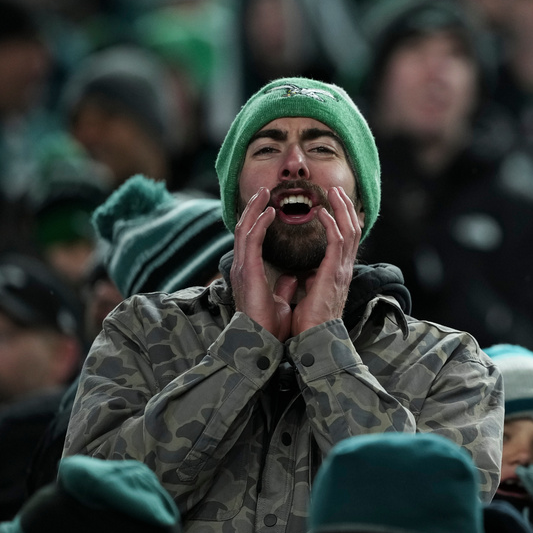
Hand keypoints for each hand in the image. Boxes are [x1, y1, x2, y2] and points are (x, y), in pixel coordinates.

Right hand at [231, 187, 296, 340]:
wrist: (261, 341)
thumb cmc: (268, 326)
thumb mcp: (279, 301)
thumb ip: (282, 286)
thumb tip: (291, 277)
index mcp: (249, 272)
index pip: (250, 239)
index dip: (256, 221)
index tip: (267, 207)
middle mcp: (242, 266)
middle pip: (244, 228)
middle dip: (252, 208)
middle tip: (263, 192)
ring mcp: (242, 267)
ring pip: (244, 229)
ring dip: (254, 209)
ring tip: (263, 193)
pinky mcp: (247, 270)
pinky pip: (251, 239)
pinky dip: (259, 223)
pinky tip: (269, 212)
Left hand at [291, 187, 361, 334]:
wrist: (314, 337)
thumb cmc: (311, 321)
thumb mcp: (309, 296)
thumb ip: (309, 282)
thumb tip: (303, 276)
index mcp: (338, 273)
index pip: (346, 240)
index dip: (343, 220)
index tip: (334, 205)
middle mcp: (344, 268)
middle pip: (352, 230)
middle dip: (345, 208)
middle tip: (336, 190)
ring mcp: (341, 269)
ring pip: (349, 230)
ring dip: (342, 209)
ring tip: (333, 192)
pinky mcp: (334, 271)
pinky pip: (337, 240)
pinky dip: (331, 223)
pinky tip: (321, 211)